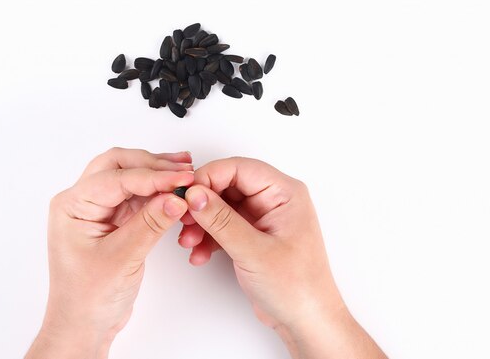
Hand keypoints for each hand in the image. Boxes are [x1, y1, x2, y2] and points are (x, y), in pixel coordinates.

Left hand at [26, 148, 193, 358]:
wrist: (83, 325)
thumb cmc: (87, 298)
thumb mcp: (122, 259)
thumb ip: (150, 225)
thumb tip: (176, 197)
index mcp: (73, 206)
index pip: (117, 178)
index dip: (153, 176)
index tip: (181, 178)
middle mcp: (82, 202)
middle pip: (119, 165)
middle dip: (152, 164)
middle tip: (184, 169)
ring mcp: (97, 210)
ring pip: (128, 176)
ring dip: (156, 173)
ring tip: (185, 172)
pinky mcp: (112, 219)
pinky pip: (135, 195)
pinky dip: (156, 190)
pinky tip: (174, 190)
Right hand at [179, 157, 385, 358]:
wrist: (306, 321)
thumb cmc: (298, 287)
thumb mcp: (254, 252)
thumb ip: (222, 220)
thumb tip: (196, 195)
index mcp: (284, 194)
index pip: (240, 168)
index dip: (210, 177)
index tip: (187, 193)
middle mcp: (274, 201)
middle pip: (227, 185)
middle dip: (202, 203)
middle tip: (183, 217)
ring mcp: (262, 218)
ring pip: (221, 206)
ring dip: (202, 222)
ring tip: (189, 241)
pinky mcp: (252, 236)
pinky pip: (223, 226)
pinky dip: (208, 237)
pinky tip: (199, 253)